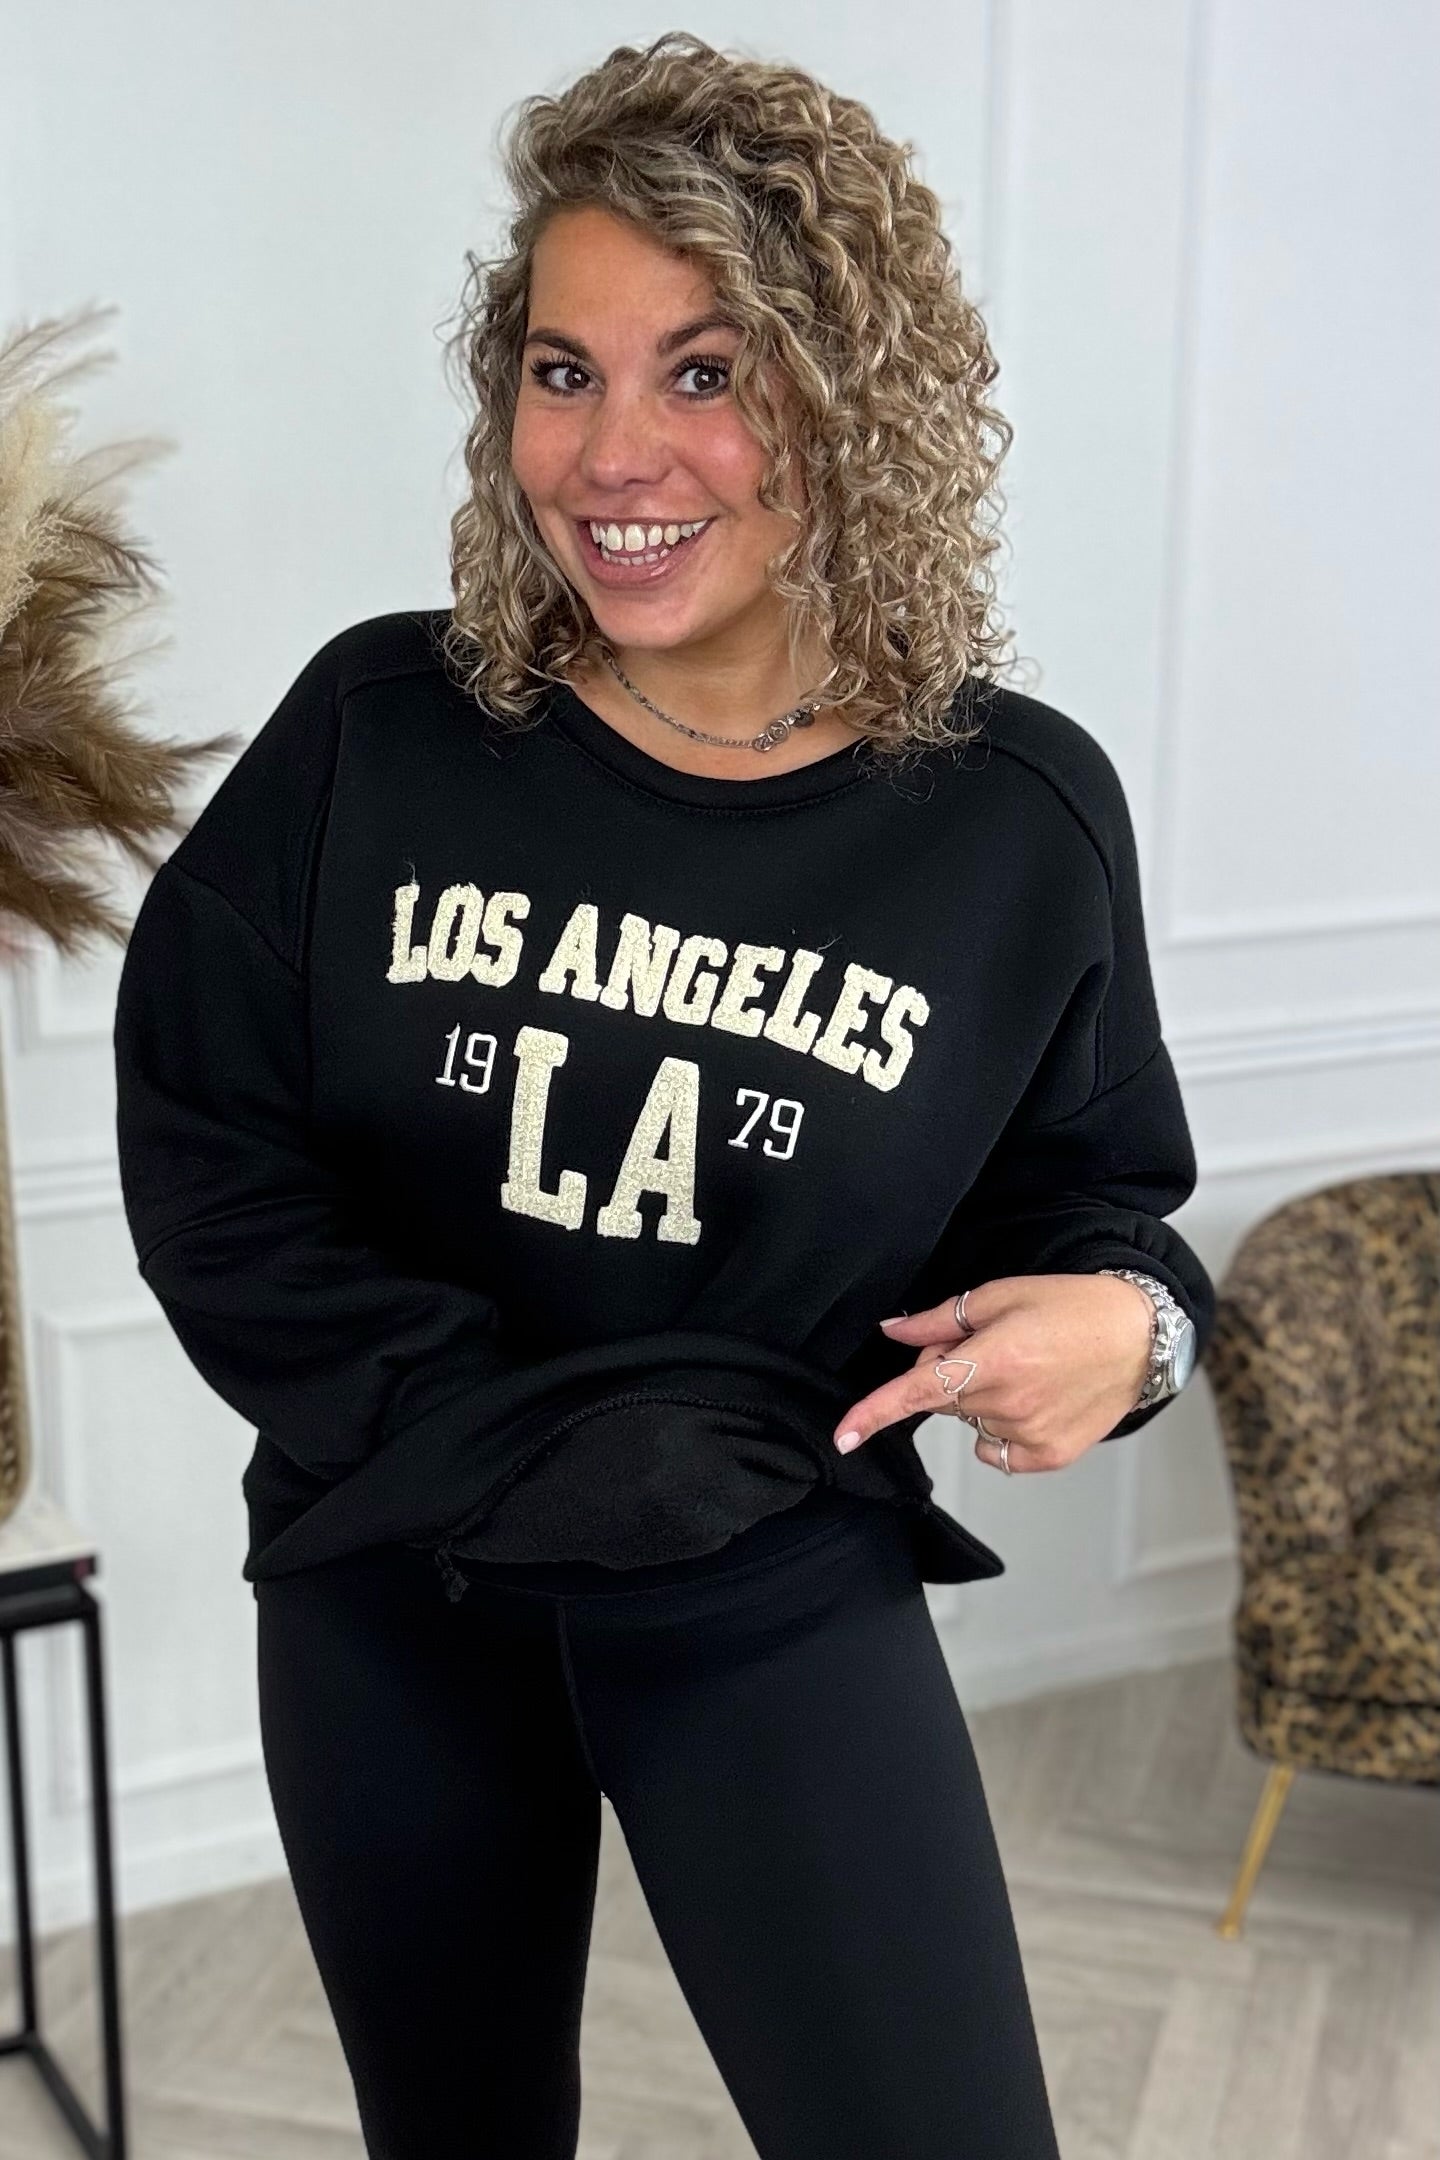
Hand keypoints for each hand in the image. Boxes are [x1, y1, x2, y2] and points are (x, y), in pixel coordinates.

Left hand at [831, 1272, 1155, 1473]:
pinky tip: (1029, 1401)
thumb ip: (939, 1320)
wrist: (1140, 1336)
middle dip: (947, 1372)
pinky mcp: (1049, 1456)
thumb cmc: (1073, 1307)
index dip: (875, 1413)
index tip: (843, 1435)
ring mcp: (1031, 1434)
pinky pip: (995, 1450)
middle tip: (988, 1344)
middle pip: (942, 1398)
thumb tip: (893, 1331)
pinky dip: (998, 1428)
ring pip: (969, 1421)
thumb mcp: (1001, 1296)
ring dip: (978, 1398)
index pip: (920, 1392)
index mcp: (996, 1358)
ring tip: (1024, 1368)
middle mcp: (1010, 1402)